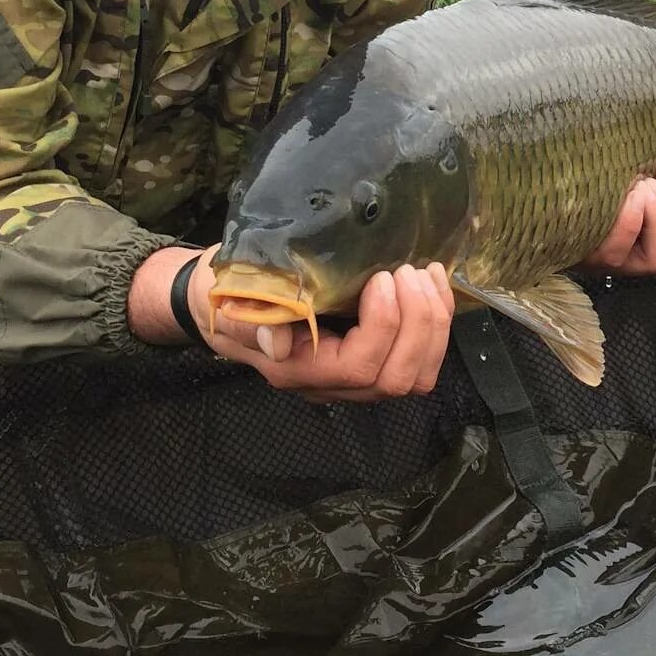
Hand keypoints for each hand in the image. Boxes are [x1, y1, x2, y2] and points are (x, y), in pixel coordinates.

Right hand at [207, 261, 454, 403]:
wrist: (221, 299)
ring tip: (425, 274)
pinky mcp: (371, 357)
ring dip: (433, 325)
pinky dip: (435, 324)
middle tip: (408, 271)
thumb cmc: (224, 295)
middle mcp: (331, 383)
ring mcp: (354, 376)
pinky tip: (430, 284)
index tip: (381, 277)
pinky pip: (418, 360)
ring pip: (415, 376)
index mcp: (298, 370)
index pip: (358, 367)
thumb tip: (274, 341)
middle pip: (395, 378)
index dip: (383, 325)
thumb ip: (245, 323)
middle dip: (417, 324)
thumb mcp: (224, 301)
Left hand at [581, 162, 655, 275]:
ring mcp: (630, 264)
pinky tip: (625, 198)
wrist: (562, 211)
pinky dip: (630, 218)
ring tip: (634, 189)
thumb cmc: (606, 197)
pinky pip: (626, 242)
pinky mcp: (606, 261)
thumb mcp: (641, 189)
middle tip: (644, 182)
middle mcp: (655, 259)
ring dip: (653, 211)